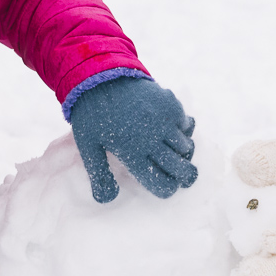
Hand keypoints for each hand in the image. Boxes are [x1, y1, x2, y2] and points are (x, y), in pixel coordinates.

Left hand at [69, 75, 198, 202]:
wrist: (99, 75)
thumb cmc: (91, 114)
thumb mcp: (88, 146)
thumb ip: (99, 174)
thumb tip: (108, 200)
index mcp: (131, 152)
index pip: (160, 183)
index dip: (166, 189)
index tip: (166, 187)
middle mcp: (152, 138)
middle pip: (181, 169)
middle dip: (185, 178)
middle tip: (184, 178)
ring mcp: (164, 120)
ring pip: (187, 148)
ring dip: (183, 153)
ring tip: (174, 152)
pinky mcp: (170, 104)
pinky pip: (187, 125)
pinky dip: (183, 130)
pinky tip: (171, 129)